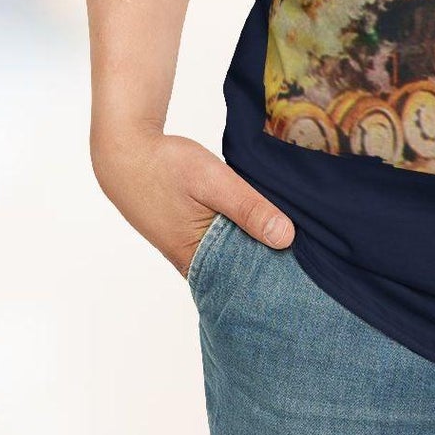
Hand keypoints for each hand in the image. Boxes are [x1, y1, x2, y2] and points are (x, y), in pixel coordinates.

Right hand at [92, 129, 293, 275]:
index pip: (246, 282)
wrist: (124, 152)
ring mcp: (188, 249)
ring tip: (294, 238)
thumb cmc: (166, 166)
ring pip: (231, 255)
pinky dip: (239, 234)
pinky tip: (261, 222)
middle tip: (310, 253)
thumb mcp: (213, 180)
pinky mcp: (186, 234)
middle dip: (270, 262)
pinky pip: (220, 242)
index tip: (308, 270)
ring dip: (255, 246)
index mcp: (198, 259)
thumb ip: (248, 208)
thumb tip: (286, 238)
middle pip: (240, 271)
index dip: (276, 276)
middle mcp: (192, 262)